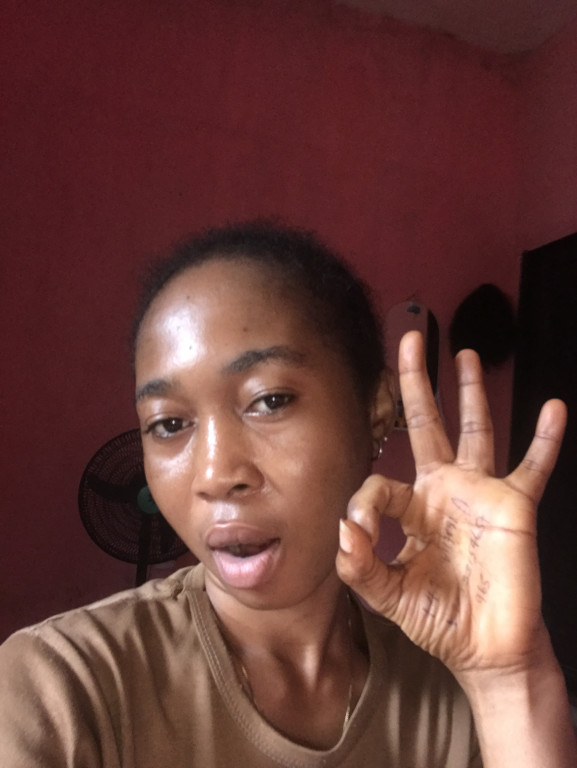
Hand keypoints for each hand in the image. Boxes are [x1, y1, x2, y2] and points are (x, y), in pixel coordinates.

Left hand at [336, 331, 566, 677]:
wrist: (485, 648)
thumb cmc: (439, 620)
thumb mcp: (389, 596)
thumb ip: (360, 567)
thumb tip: (342, 531)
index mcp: (412, 509)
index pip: (380, 480)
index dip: (364, 502)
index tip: (358, 532)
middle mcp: (444, 490)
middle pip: (426, 424)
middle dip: (417, 384)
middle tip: (412, 342)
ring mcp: (479, 493)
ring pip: (474, 431)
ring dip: (470, 393)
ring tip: (464, 355)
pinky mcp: (514, 506)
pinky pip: (533, 467)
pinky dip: (545, 440)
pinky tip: (553, 410)